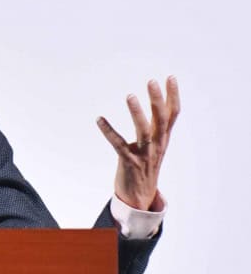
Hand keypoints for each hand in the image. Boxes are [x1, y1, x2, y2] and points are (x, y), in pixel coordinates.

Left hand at [96, 77, 179, 210]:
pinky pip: (118, 145)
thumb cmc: (146, 165)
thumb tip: (158, 104)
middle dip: (157, 100)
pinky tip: (99, 119)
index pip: (173, 114)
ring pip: (143, 131)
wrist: (140, 197)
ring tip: (130, 96)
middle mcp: (157, 145)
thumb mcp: (156, 144)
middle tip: (152, 81)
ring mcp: (144, 154)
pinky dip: (109, 131)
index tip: (170, 77)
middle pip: (161, 119)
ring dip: (137, 113)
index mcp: (164, 138)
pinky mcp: (129, 163)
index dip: (173, 96)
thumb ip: (156, 126)